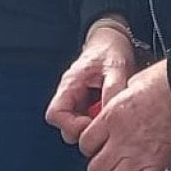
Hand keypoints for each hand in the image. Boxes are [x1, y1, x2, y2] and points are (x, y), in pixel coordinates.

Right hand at [45, 23, 135, 144]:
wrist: (114, 40)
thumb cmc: (111, 50)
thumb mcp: (115, 67)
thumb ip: (113, 89)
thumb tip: (111, 117)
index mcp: (70, 85)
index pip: (55, 115)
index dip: (70, 125)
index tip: (91, 125)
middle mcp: (70, 96)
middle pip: (66, 126)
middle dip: (85, 130)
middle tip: (105, 125)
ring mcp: (79, 102)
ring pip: (79, 126)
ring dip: (95, 126)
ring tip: (111, 117)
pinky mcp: (89, 105)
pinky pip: (90, 121)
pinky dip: (101, 121)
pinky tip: (114, 114)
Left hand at [79, 59, 170, 170]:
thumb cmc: (164, 81)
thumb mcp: (130, 84)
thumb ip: (117, 101)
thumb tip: (115, 106)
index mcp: (112, 117)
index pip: (85, 144)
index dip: (88, 146)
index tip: (95, 145)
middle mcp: (121, 139)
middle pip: (94, 168)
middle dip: (97, 167)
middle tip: (104, 162)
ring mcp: (139, 154)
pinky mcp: (157, 163)